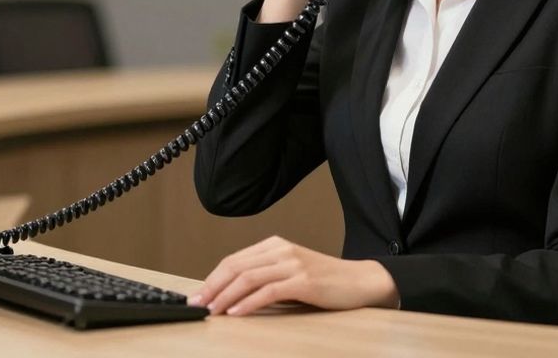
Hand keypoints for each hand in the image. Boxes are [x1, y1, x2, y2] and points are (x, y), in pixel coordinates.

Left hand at [187, 236, 397, 315]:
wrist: (360, 281)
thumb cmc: (324, 282)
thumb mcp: (290, 274)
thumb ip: (265, 278)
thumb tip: (230, 296)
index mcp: (274, 246)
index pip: (233, 260)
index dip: (212, 279)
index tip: (197, 296)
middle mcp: (281, 250)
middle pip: (235, 266)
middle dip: (212, 287)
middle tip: (196, 304)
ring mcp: (292, 263)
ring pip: (248, 278)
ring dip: (225, 296)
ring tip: (212, 311)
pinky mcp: (303, 280)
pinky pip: (268, 291)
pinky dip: (248, 302)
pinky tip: (236, 312)